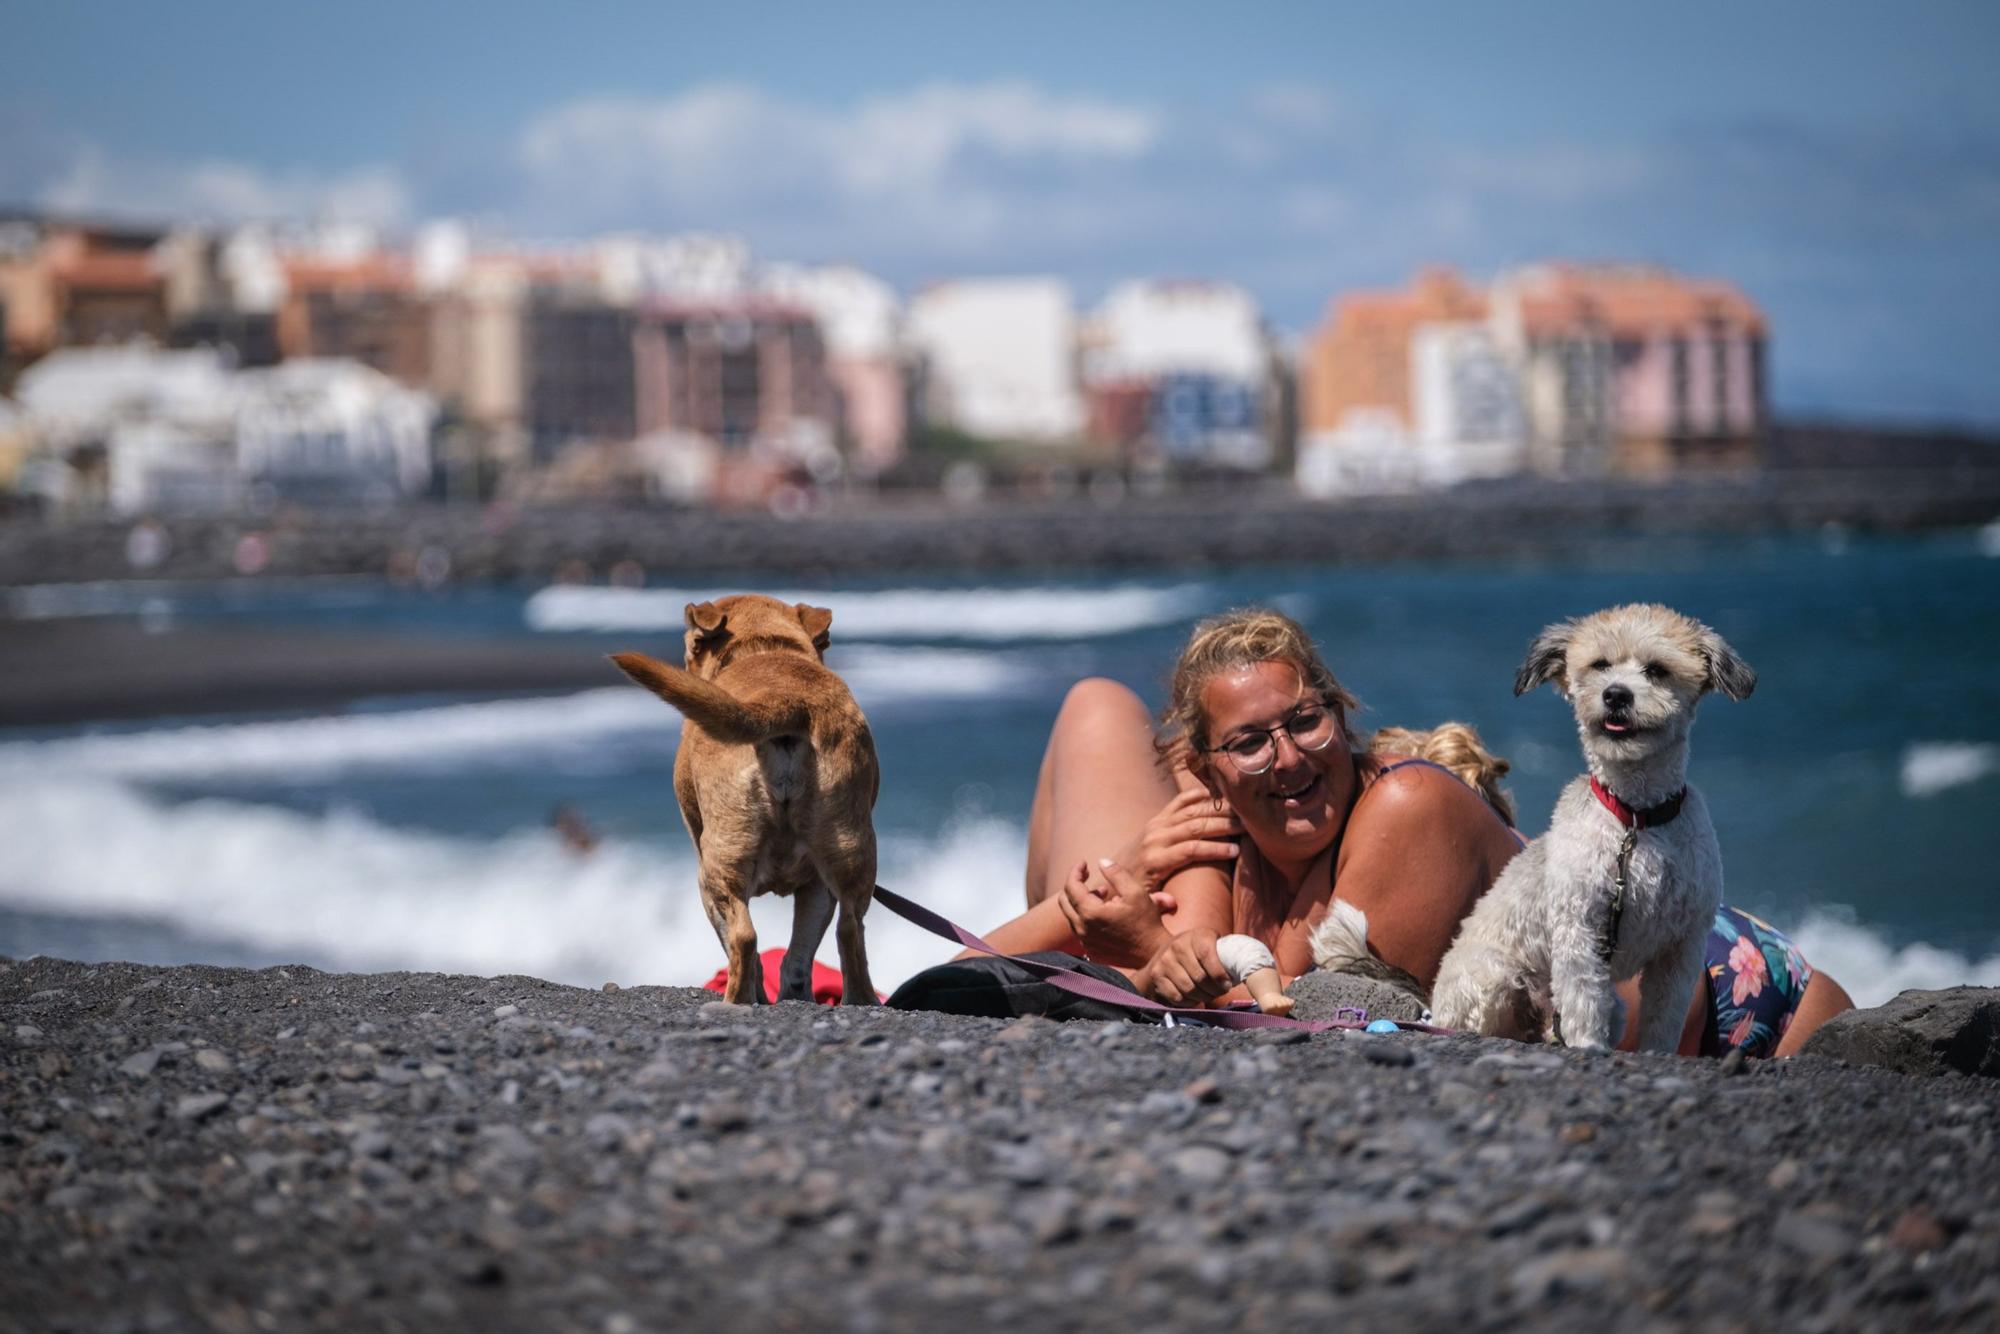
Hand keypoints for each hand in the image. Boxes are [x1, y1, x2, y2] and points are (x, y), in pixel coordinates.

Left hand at [1057, 857, 1171, 965]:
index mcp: (1090, 913)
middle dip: (1075, 885)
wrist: (1154, 953)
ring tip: (1104, 895)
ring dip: (1083, 902)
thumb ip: (1116, 873)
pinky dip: (1087, 917)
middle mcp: (1082, 930)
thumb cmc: (1146, 921)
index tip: (1084, 863)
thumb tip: (1101, 861)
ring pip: (1072, 916)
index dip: (1076, 871)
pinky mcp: (1091, 951)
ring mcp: (1086, 943)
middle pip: (1064, 901)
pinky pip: (1080, 930)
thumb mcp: (1135, 891)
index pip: (1071, 886)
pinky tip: (1105, 913)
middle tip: (1090, 877)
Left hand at [1112, 787, 1242, 893]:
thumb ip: (1156, 902)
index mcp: (1155, 859)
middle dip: (1222, 825)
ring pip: (1190, 812)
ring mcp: (1156, 825)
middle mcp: (1156, 838)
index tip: (1237, 851)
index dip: (1215, 849)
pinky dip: (1196, 796)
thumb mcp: (1143, 900)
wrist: (1113, 873)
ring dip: (1215, 810)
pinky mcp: (1156, 819)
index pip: (1190, 850)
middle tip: (1247, 826)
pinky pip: (1178, 802)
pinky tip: (1215, 794)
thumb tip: (1172, 903)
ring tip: (1239, 812)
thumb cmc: (1135, 890)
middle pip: (1194, 827)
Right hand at [1135, 927, 1232, 1007]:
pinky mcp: (1156, 975)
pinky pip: (1177, 996)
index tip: (1227, 985)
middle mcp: (1178, 945)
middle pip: (1200, 977)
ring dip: (1202, 997)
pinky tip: (1192, 997)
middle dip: (1213, 990)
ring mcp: (1164, 960)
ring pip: (1189, 989)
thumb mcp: (1212, 945)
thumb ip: (1226, 955)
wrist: (1165, 953)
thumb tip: (1248, 971)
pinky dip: (1188, 1002)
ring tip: (1207, 995)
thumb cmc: (1199, 953)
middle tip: (1219, 992)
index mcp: (1197, 935)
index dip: (1219, 974)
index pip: (1207, 955)